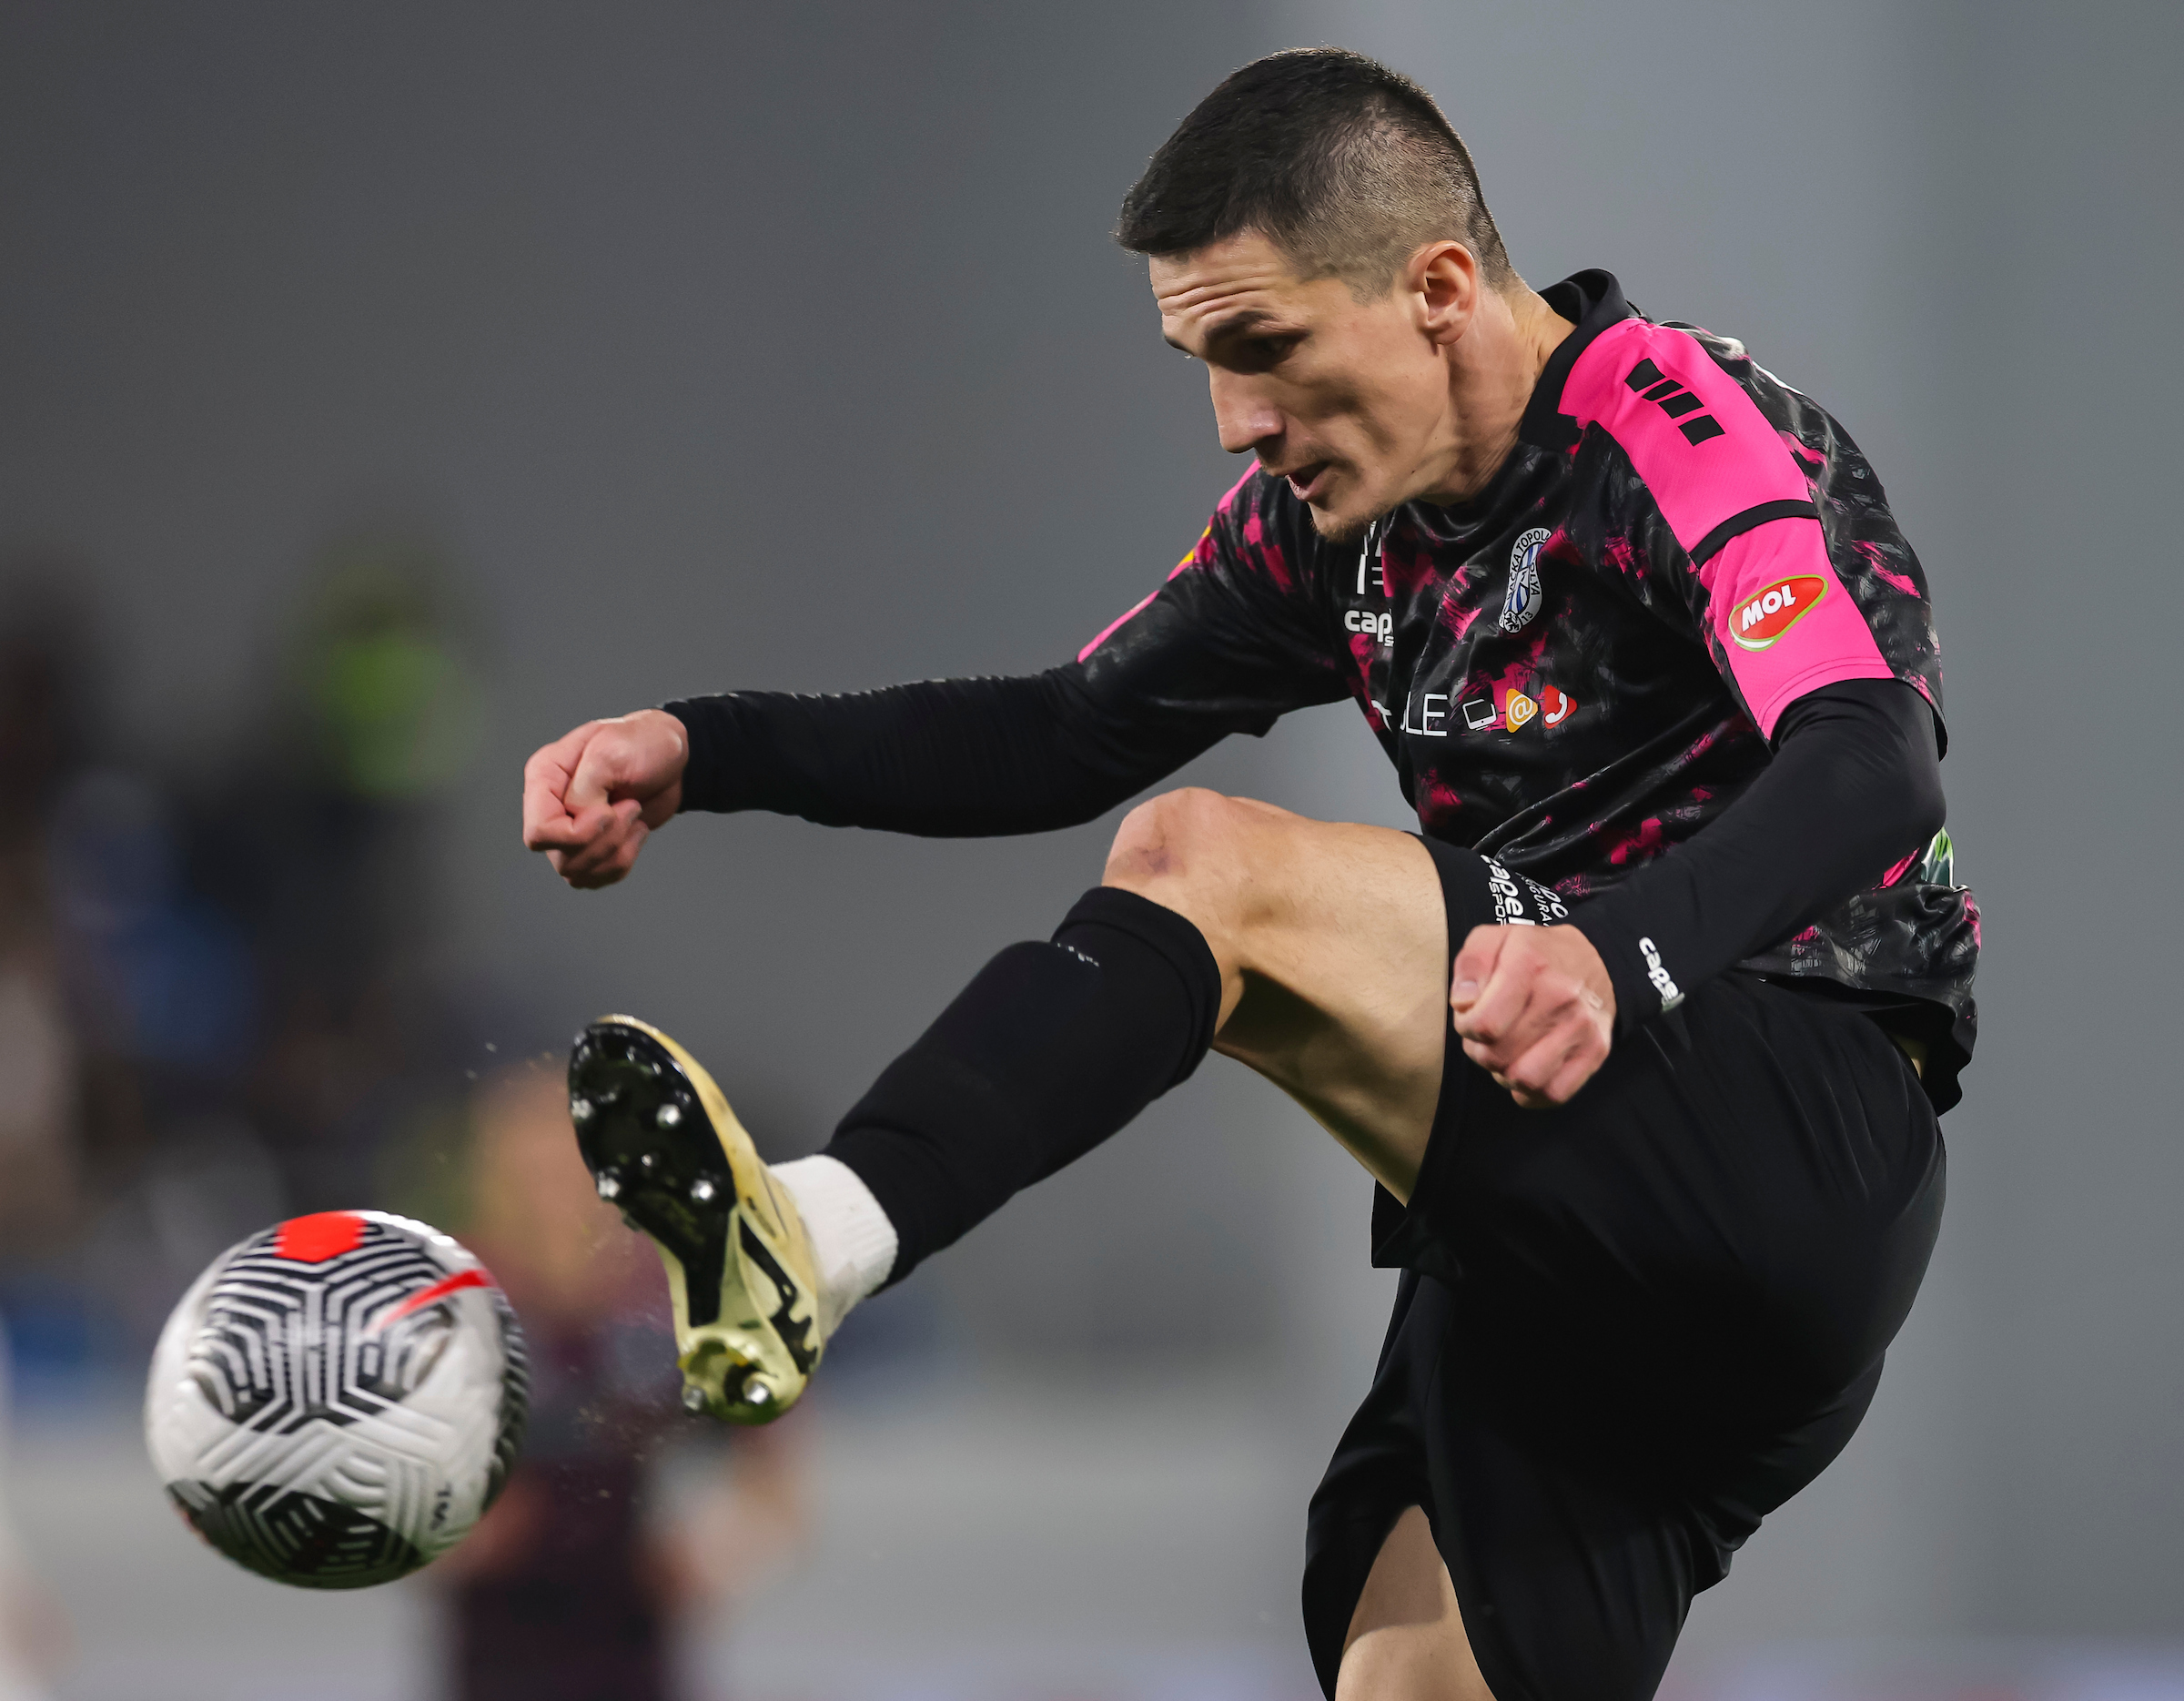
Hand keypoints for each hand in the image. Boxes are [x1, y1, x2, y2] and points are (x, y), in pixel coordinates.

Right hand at [521, 709, 687, 888]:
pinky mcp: (590, 847)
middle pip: (561, 857)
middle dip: (605, 841)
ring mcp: (568, 831)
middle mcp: (551, 806)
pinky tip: (636, 831)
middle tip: (631, 807)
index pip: (539, 832)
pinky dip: (623, 861)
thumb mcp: (612, 752)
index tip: (608, 811)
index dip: (575, 834)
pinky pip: (597, 878)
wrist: (669, 758)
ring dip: (617, 851)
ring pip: (577, 873)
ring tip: (634, 815)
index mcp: (544, 776)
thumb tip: (577, 823)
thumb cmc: (642, 743)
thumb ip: (585, 790)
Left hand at [1450, 924, 1614, 1107]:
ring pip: (1526, 1080)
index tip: (1470, 1019)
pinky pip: (1554, 1093)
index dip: (1466, 1028)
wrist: (1597, 959)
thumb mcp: (1494, 939)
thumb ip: (1470, 965)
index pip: (1484, 1024)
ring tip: (1507, 1053)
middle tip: (1487, 1037)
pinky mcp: (1595, 1051)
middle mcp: (1560, 997)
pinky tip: (1527, 1067)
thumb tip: (1463, 1004)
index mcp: (1529, 965)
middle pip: (1499, 1056)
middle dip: (1481, 1051)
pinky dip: (1531, 1091)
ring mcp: (1581, 1027)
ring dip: (1505, 1073)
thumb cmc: (1535, 954)